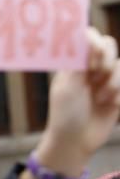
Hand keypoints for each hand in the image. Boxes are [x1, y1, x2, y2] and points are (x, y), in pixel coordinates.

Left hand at [36, 28, 119, 177]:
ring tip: (101, 99)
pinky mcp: (116, 93)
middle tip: (97, 72)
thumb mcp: (68, 87)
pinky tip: (111, 106)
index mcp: (73, 63)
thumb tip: (86, 37)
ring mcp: (104, 80)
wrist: (75, 141)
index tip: (91, 57)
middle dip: (107, 57)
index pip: (87, 38)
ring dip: (113, 82)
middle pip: (109, 45)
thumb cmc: (65, 114)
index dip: (94, 42)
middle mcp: (89, 68)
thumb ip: (79, 62)